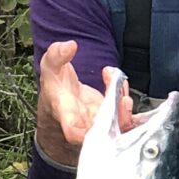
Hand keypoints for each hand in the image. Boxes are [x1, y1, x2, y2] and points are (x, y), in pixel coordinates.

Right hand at [34, 43, 135, 167]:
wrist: (62, 100)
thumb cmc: (55, 88)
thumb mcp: (50, 68)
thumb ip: (56, 56)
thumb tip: (70, 46)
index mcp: (67, 116)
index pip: (74, 132)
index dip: (85, 132)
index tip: (94, 122)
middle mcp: (85, 125)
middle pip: (104, 133)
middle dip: (118, 118)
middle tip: (122, 98)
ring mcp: (101, 123)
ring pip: (120, 127)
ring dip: (127, 108)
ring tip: (119, 82)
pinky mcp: (112, 118)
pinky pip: (126, 117)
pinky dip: (129, 103)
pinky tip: (120, 83)